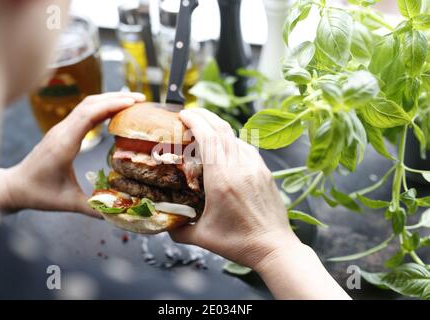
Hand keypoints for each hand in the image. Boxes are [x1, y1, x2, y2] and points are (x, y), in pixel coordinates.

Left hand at [0, 92, 144, 216]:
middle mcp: (62, 131)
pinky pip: (83, 112)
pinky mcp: (62, 131)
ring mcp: (61, 129)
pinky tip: (114, 111)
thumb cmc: (38, 193)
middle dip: (116, 98)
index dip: (111, 105)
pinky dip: (101, 107)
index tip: (132, 103)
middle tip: (140, 99)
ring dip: (109, 100)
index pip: (89, 115)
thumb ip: (94, 208)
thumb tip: (120, 214)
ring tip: (132, 101)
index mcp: (64, 144)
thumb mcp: (67, 203)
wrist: (14, 186)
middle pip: (90, 104)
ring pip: (86, 105)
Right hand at [170, 109, 349, 299]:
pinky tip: (227, 145)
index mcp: (222, 180)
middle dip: (205, 116)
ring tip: (206, 128)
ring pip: (235, 136)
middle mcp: (240, 168)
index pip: (208, 138)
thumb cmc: (239, 243)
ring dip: (219, 127)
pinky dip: (233, 140)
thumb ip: (179, 229)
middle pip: (222, 129)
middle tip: (191, 113)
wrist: (274, 247)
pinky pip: (247, 147)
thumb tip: (166, 223)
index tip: (184, 114)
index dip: (195, 121)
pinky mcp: (265, 172)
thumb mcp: (202, 237)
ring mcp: (255, 168)